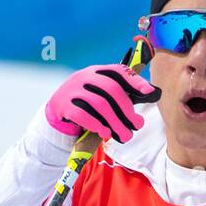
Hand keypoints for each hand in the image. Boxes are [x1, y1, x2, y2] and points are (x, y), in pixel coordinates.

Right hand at [46, 64, 160, 143]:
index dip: (134, 81)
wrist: (56, 112)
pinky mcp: (63, 106)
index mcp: (96, 71)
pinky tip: (105, 133)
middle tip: (137, 125)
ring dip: (115, 122)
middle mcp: (84, 77)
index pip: (117, 71)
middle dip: (127, 109)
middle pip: (111, 89)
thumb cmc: (84, 104)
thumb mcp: (99, 93)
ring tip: (125, 135)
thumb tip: (149, 94)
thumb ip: (118, 94)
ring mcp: (72, 90)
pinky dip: (97, 125)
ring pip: (99, 104)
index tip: (148, 92)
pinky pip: (82, 115)